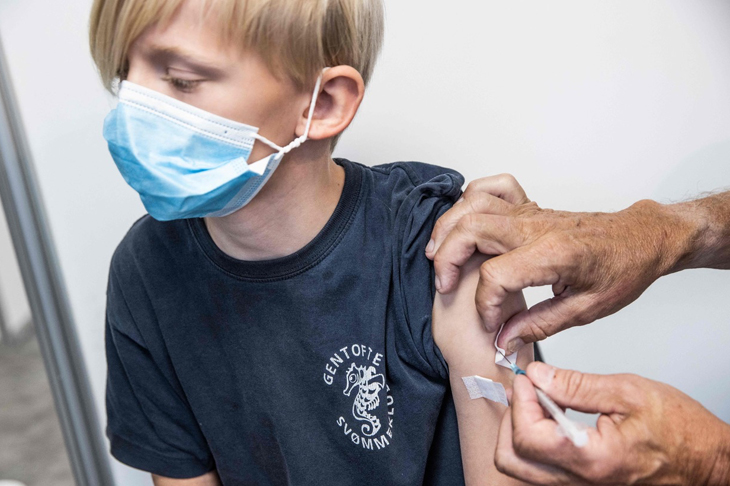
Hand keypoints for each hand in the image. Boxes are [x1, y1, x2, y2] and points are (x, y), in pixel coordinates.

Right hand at [426, 174, 694, 353]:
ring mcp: (530, 212)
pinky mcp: (528, 207)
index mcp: (554, 255)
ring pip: (471, 205)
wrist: (640, 238)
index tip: (491, 325)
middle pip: (471, 230)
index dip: (483, 306)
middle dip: (447, 260)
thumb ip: (539, 325)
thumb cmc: (622, 270)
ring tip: (438, 257)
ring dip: (447, 229)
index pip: (496, 276)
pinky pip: (489, 189)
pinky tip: (462, 223)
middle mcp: (536, 227)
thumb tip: (503, 338)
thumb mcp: (587, 309)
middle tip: (445, 287)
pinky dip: (467, 200)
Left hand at [495, 362, 729, 484]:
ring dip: (519, 430)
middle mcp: (581, 481)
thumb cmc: (681, 429)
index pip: (527, 436)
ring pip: (522, 468)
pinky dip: (535, 442)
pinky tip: (551, 417)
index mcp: (591, 458)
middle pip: (511, 459)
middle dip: (511, 418)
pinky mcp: (583, 484)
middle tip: (528, 391)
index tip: (529, 377)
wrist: (707, 458)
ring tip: (539, 402)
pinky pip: (542, 469)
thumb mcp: (628, 392)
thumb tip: (539, 376)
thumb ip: (576, 384)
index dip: (521, 400)